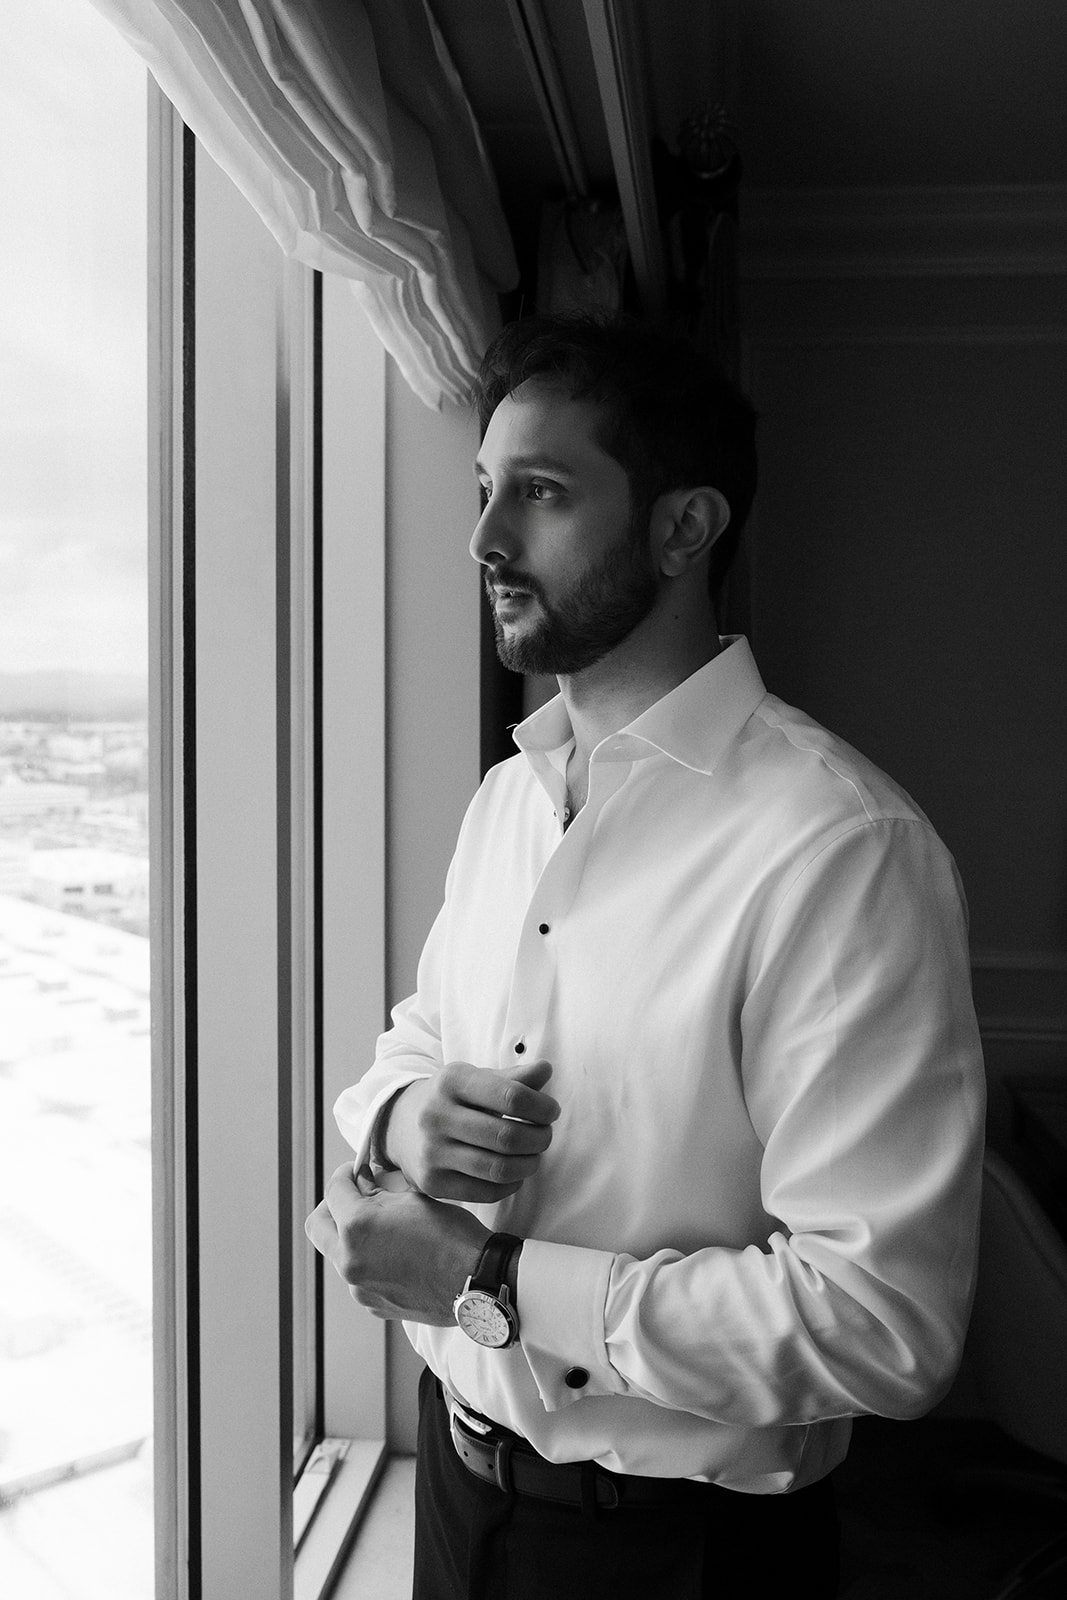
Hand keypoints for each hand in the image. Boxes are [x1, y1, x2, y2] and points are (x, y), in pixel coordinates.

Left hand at [305, 1163, 490, 1323]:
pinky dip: (367, 1259)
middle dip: (332, 1206)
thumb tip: (362, 1182)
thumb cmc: (452, 1235)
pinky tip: (395, 1252)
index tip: (357, 1171)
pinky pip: (358, 1275)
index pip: (334, 1189)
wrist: (476, 1282)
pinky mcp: (373, 1304)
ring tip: (381, 1226)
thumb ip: (380, 1191)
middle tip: (355, 1196)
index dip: (346, 1174)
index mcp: (357, 1226)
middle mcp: (349, 1260)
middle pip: (318, 1225)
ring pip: (337, 1252)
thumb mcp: (415, 1198)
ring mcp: (359, 1287)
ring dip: (350, 1235)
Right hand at [383, 1059, 559, 1201]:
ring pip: (499, 1169)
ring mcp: (431, 1152)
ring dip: (529, 1164)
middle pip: (507, 1137)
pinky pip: (486, 1192)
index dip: (541, 1107)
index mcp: (451, 1081)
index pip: (511, 1096)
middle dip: (539, 1138)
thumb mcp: (477, 1079)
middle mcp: (436, 1115)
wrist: (402, 1125)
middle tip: (545, 1136)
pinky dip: (511, 1185)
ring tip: (534, 1155)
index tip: (551, 1112)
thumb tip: (546, 1069)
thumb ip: (513, 1078)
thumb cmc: (453, 1099)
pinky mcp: (432, 1183)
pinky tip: (515, 1173)